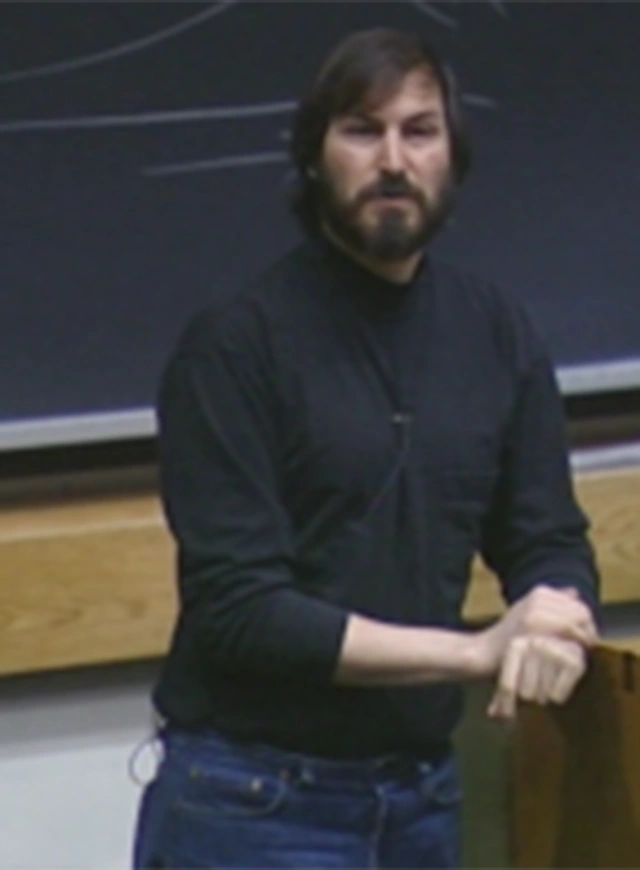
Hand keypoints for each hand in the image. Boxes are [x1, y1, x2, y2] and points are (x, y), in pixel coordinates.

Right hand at [476, 584, 597, 674]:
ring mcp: (535, 616)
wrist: (486, 650)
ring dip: (581, 641)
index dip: (586, 622)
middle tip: (584, 646)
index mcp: (539, 592)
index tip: (585, 636)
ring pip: (575, 627)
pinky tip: (568, 657)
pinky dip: (571, 649)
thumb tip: (574, 591)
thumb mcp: (528, 609)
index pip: (578, 604)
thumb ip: (552, 600)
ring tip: (577, 652)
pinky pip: (564, 640)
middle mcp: (537, 600)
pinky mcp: (534, 634)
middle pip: (580, 614)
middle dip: (587, 631)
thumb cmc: (509, 634)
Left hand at [487, 634, 586, 720]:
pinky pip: (558, 697)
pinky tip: (561, 682)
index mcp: (515, 645)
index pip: (507, 686)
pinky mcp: (574, 663)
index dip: (506, 706)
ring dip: (545, 695)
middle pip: (525, 694)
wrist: (569, 640)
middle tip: (536, 687)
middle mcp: (534, 644)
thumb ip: (503, 693)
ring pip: (543, 696)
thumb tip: (494, 715)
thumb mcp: (517, 671)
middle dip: (530, 696)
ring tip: (548, 683)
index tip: (507, 719)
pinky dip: (559, 696)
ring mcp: (554, 651)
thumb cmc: (536, 660)